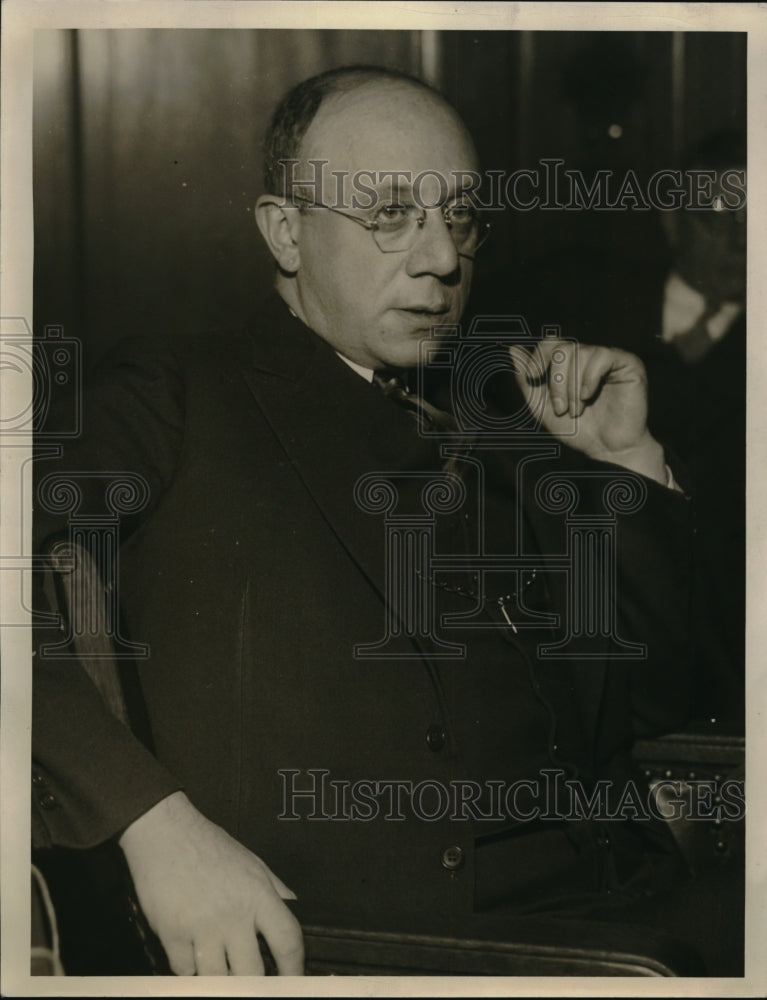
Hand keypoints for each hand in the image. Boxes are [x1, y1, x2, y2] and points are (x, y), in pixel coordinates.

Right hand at [118, 791, 303, 975]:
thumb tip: (294, 909)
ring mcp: (202, 927)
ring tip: (221, 971)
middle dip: (254, 983)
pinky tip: (193, 958)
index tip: (293, 980)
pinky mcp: (173, 934)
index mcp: (258, 894)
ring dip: (220, 979)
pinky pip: (185, 972)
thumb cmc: (208, 845)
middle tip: (251, 980)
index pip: (288, 941)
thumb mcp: (252, 861)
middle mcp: (233, 914)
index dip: (295, 969)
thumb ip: (275, 889)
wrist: (165, 832)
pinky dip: (190, 970)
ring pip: (218, 980)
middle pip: (253, 973)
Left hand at [510, 339, 666, 483]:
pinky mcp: (628, 364)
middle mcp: (589, 357)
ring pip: (580, 353)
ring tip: (577, 409)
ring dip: (572, 386)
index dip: (538, 358)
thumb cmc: (578, 430)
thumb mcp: (542, 408)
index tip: (533, 378)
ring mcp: (609, 358)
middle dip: (556, 382)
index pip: (550, 343)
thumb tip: (513, 350)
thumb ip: (527, 381)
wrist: (607, 451)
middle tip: (561, 409)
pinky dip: (590, 378)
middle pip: (562, 348)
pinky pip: (602, 356)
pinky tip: (588, 396)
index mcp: (570, 364)